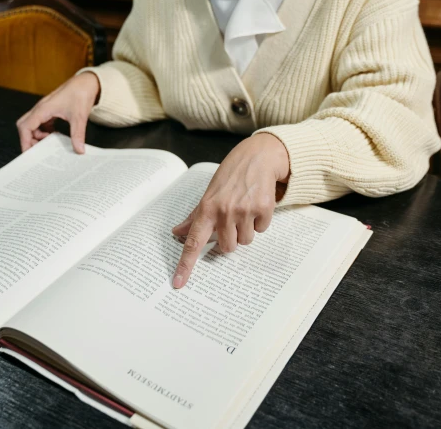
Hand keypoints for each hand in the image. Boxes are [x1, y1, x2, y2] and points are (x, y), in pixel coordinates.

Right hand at [16, 72, 99, 153]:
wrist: (86, 82)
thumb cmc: (80, 94)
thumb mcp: (79, 117)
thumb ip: (77, 134)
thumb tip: (79, 150)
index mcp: (43, 109)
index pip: (25, 127)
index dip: (25, 141)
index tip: (29, 153)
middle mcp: (41, 109)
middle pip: (24, 125)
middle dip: (28, 139)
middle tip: (38, 151)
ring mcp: (45, 109)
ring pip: (32, 124)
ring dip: (37, 136)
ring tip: (48, 145)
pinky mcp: (50, 110)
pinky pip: (41, 123)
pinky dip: (44, 131)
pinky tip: (54, 137)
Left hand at [170, 133, 289, 288]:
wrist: (256, 158)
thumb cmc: (230, 177)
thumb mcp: (208, 194)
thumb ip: (194, 217)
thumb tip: (176, 232)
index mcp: (207, 209)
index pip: (193, 242)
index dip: (185, 264)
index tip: (178, 283)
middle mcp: (224, 211)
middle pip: (227, 248)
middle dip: (231, 238)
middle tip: (232, 219)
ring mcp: (244, 210)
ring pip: (246, 241)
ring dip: (246, 229)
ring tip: (245, 209)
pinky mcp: (263, 208)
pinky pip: (261, 229)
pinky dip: (260, 221)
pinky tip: (256, 204)